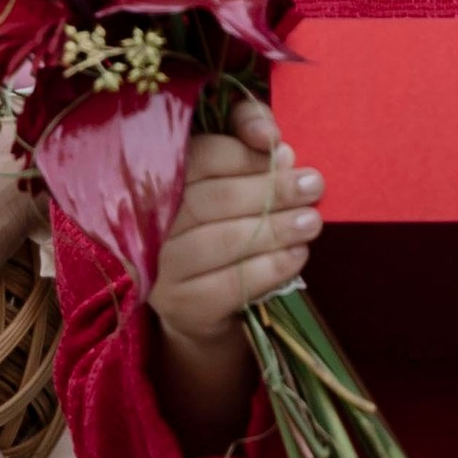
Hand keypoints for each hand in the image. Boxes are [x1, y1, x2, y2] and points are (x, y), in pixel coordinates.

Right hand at [146, 98, 322, 453]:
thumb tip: (271, 126)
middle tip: (315, 181)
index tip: (281, 142)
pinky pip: (227, 286)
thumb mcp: (228, 192)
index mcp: (150, 184)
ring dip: (274, 226)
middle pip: (210, 193)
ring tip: (314, 218)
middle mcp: (143, 226)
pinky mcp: (176, 310)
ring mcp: (154, 270)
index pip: (195, 154)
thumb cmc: (224, 241)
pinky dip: (267, 270)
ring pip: (220, 238)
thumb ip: (242, 148)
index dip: (241, 144)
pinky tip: (298, 260)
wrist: (200, 331)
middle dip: (269, 186)